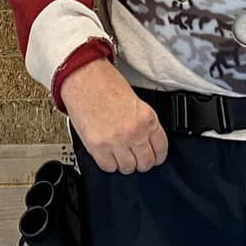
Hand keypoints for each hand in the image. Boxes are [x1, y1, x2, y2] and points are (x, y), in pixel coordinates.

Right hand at [61, 60, 168, 174]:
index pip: (161, 149)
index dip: (157, 156)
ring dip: (125, 164)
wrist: (84, 78)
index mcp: (147, 119)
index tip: (154, 157)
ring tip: (120, 155)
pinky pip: (108, 167)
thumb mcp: (136, 102)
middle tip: (136, 157)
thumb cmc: (106, 84)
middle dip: (141, 162)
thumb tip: (146, 142)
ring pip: (127, 168)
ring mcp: (116, 141)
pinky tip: (108, 154)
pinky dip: (108, 164)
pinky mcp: (98, 147)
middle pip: (145, 163)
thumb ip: (143, 124)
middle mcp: (134, 132)